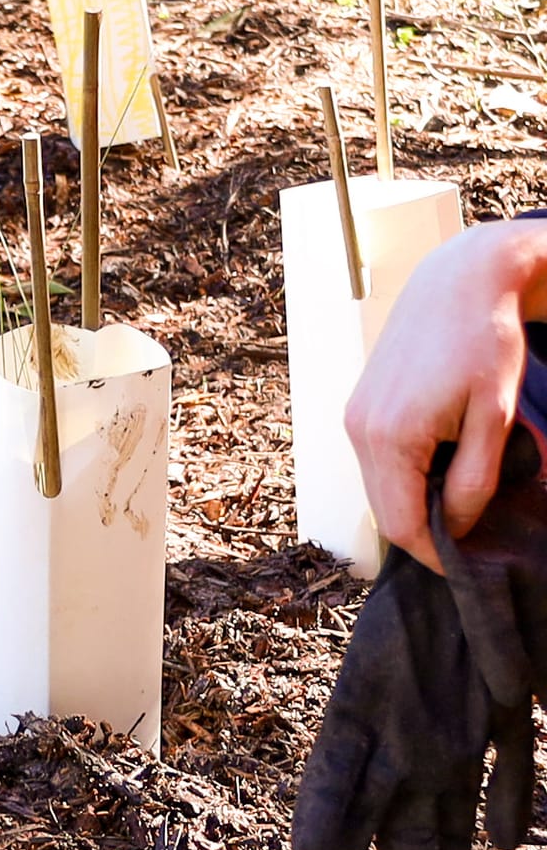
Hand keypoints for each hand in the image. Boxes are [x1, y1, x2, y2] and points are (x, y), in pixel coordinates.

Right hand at [346, 220, 546, 570]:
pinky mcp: (359, 406)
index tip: (470, 566)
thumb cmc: (485, 343)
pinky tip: (442, 462)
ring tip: (463, 493)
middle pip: (385, 513)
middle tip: (472, 535)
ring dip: (416, 503)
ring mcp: (354, 417)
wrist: (458, 283)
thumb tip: (456, 528)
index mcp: (391, 437)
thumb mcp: (495, 419)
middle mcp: (359, 431)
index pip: (403, 526)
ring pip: (380, 489)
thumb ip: (474, 481)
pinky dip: (406, 477)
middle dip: (425, 534)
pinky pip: (377, 462)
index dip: (437, 556)